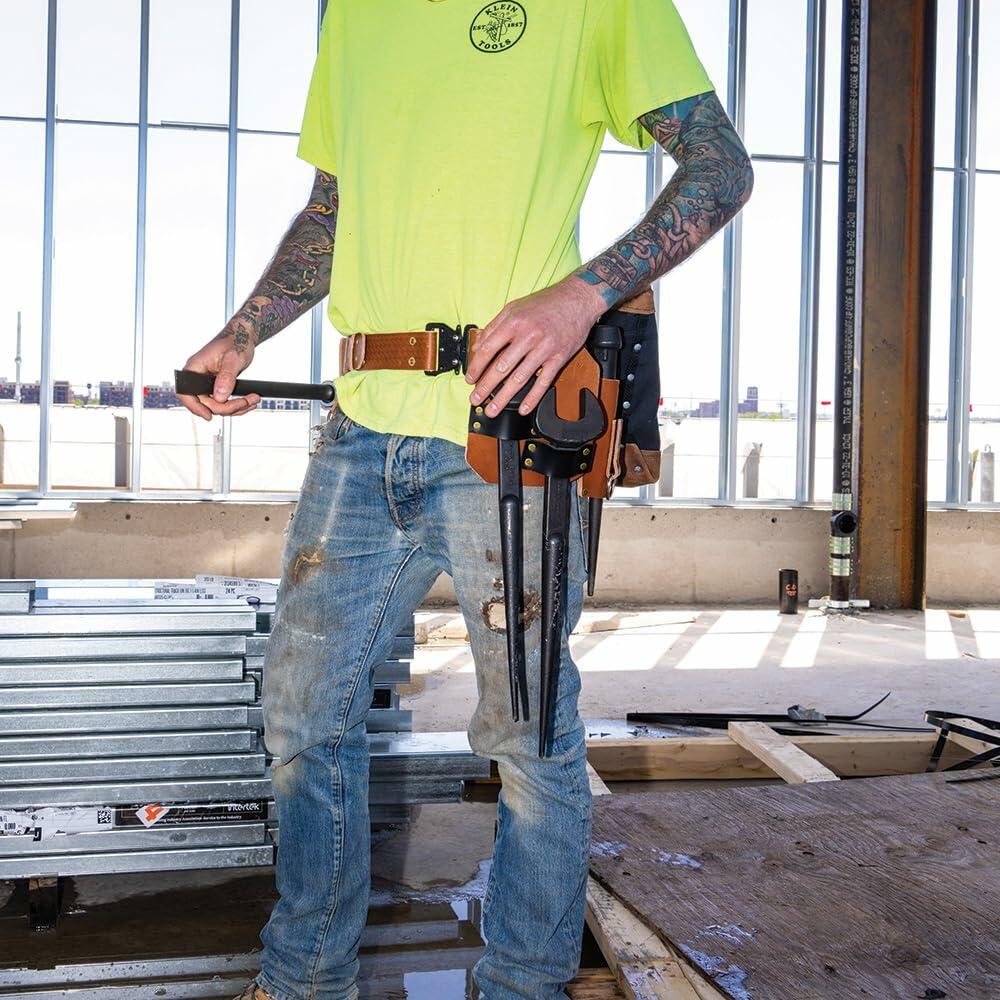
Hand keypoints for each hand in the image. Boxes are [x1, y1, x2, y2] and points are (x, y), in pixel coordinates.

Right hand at [177, 330, 261, 420]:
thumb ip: (226, 378)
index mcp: (195, 367)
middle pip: (205, 402)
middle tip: (245, 402)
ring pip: (216, 404)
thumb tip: (220, 397)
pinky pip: (223, 401)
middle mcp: (198, 376)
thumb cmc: (236, 340)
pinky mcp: (217, 386)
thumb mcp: (233, 359)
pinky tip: (249, 401)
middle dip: (227, 407)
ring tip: (252, 400)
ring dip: (235, 407)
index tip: (208, 415)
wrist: (243, 335)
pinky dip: (237, 404)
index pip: (186, 392)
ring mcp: (208, 382)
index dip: (195, 407)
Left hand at [465, 277, 606, 416]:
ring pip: (520, 378)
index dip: (477, 366)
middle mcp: (528, 336)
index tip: (470, 378)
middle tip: (475, 399)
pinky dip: (533, 397)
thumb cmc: (546, 303)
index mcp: (514, 322)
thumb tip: (477, 346)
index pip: (489, 349)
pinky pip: (544, 381)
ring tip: (493, 409)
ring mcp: (544, 349)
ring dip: (504, 397)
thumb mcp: (514, 307)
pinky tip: (523, 408)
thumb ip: (494, 326)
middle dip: (486, 387)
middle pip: (501, 367)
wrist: (577, 299)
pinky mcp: (559, 357)